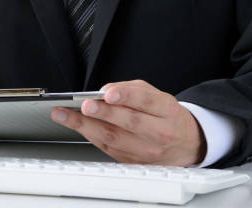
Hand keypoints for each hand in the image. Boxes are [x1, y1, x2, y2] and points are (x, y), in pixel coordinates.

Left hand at [51, 80, 205, 166]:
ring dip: (86, 126)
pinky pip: (108, 148)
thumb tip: (105, 90)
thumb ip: (132, 90)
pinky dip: (90, 135)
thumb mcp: (157, 96)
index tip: (108, 93)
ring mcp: (146, 150)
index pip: (146, 102)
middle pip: (128, 122)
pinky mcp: (133, 161)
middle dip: (103, 113)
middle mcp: (158, 132)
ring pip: (114, 138)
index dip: (126, 96)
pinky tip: (76, 125)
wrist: (185, 145)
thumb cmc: (167, 116)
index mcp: (166, 111)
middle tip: (84, 105)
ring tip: (66, 115)